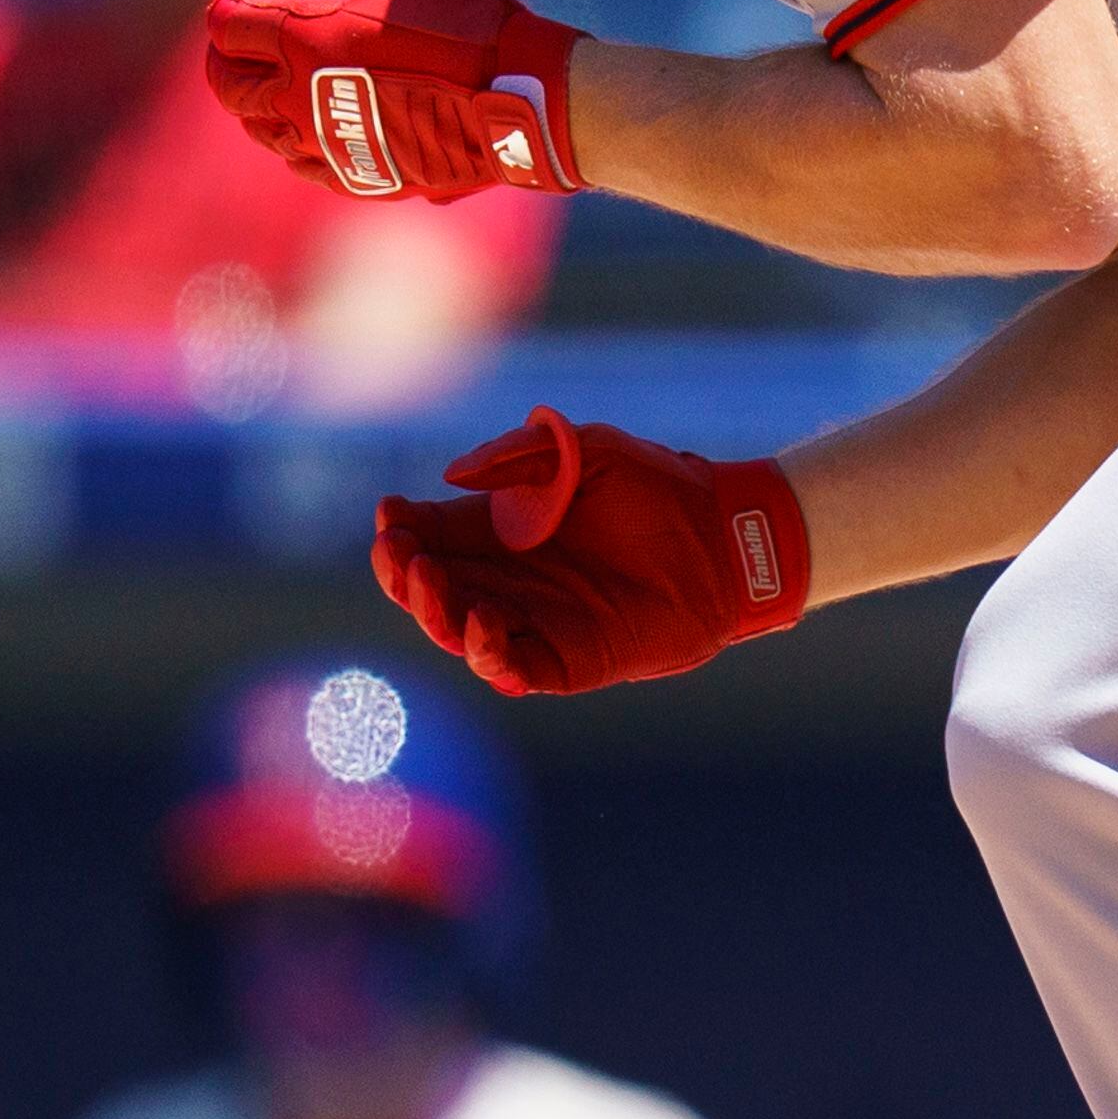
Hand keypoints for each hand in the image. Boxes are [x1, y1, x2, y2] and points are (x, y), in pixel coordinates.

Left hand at [206, 0, 584, 202]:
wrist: (519, 98)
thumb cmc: (464, 18)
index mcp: (303, 40)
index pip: (226, 24)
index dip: (229, 0)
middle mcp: (300, 99)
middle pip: (227, 82)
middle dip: (227, 53)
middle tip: (247, 33)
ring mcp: (326, 145)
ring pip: (257, 128)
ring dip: (255, 96)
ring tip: (280, 73)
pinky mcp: (358, 177)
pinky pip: (298, 163)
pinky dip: (290, 136)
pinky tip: (312, 115)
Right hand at [373, 405, 808, 694]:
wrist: (726, 535)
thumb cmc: (661, 487)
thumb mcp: (588, 449)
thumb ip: (523, 454)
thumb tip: (453, 475)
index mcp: (504, 531)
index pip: (433, 537)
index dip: (403, 531)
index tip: (391, 513)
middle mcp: (511, 581)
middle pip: (432, 590)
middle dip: (404, 575)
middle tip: (401, 554)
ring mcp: (537, 622)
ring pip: (460, 633)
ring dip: (434, 613)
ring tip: (430, 582)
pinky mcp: (570, 660)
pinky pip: (515, 669)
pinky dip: (488, 655)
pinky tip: (480, 624)